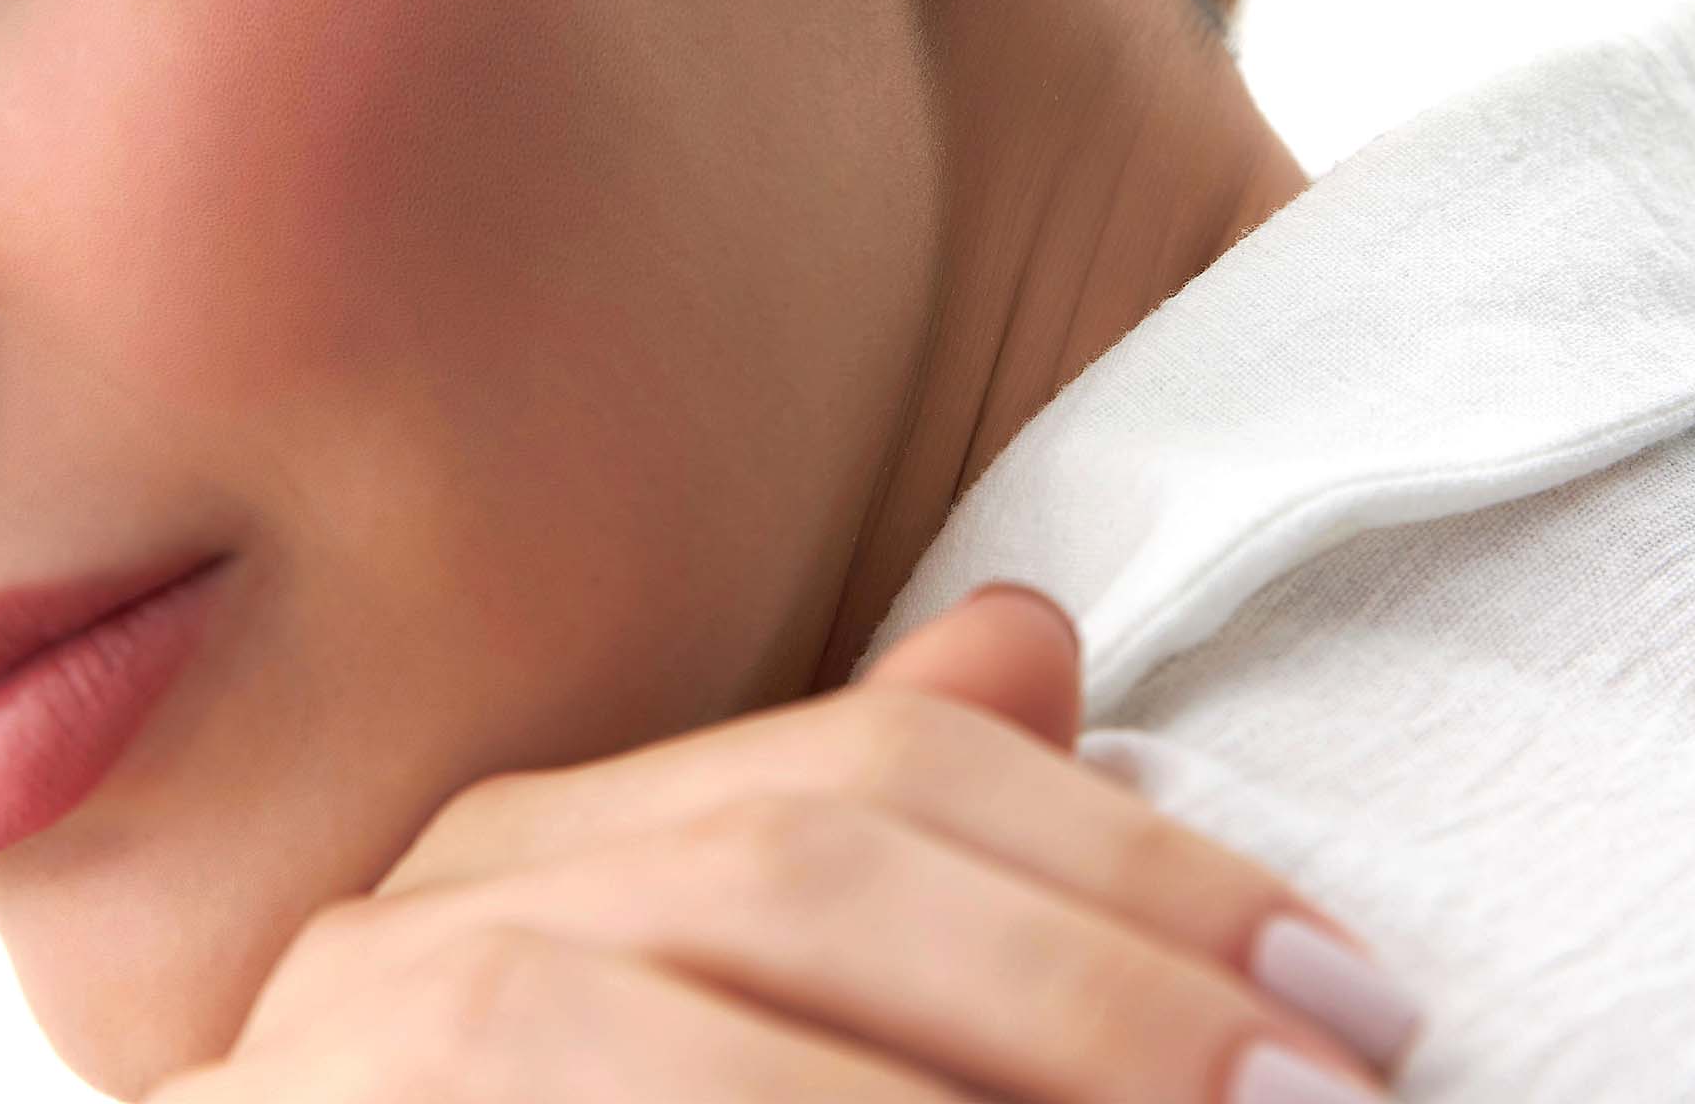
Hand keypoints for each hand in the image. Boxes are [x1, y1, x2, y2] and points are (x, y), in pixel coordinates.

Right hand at [145, 584, 1409, 1100]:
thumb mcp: (723, 1006)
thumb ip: (859, 865)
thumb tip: (1031, 636)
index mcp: (555, 835)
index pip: (867, 769)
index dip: (1128, 865)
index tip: (1357, 999)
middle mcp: (438, 905)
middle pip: (800, 873)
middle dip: (1090, 989)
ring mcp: (337, 1052)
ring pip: (691, 1031)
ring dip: (968, 1097)